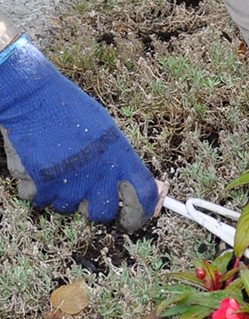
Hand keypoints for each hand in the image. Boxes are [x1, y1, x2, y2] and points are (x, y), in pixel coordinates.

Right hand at [0, 36, 162, 231]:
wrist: (33, 98)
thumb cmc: (72, 112)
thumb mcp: (109, 133)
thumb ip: (122, 163)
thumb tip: (140, 190)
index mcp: (121, 158)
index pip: (144, 197)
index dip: (141, 214)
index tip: (132, 220)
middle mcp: (100, 174)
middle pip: (102, 213)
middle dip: (93, 208)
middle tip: (84, 193)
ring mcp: (70, 181)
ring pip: (67, 208)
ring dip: (61, 195)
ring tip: (57, 167)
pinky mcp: (42, 184)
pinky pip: (39, 201)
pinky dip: (36, 189)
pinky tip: (38, 167)